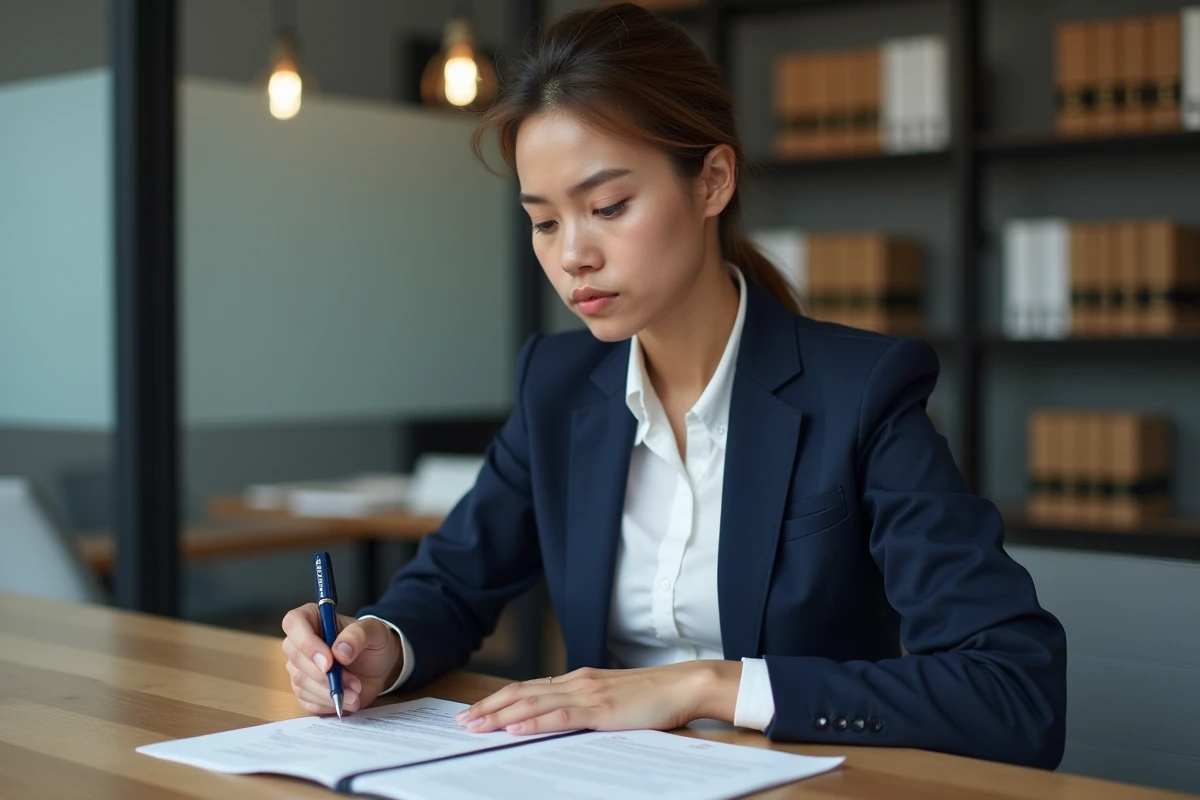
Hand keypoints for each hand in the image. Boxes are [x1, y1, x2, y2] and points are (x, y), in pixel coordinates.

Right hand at [281, 604, 402, 715]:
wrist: (379, 666)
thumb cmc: (373, 642)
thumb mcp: (375, 631)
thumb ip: (358, 635)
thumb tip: (339, 651)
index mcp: (312, 618)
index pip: (294, 622)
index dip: (306, 643)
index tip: (328, 662)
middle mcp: (300, 643)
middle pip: (296, 658)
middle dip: (325, 675)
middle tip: (354, 682)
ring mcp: (299, 668)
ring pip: (301, 683)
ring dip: (330, 692)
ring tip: (356, 691)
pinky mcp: (305, 690)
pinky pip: (307, 701)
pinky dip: (328, 704)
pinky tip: (347, 700)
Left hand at [455, 661, 740, 735]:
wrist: (684, 684)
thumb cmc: (654, 696)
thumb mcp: (613, 699)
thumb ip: (587, 707)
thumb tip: (563, 721)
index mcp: (579, 679)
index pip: (529, 688)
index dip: (498, 699)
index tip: (475, 711)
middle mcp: (577, 682)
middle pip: (522, 693)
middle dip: (489, 708)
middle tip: (461, 721)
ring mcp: (587, 694)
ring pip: (533, 703)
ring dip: (500, 715)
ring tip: (475, 726)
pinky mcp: (601, 709)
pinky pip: (560, 716)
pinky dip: (533, 721)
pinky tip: (515, 728)